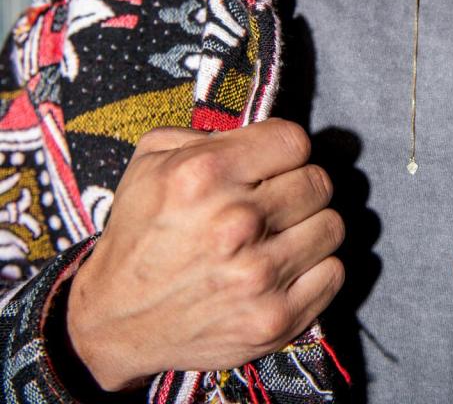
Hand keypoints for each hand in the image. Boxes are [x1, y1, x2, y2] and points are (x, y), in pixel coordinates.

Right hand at [66, 119, 344, 390]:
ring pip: (332, 226)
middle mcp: (236, 222)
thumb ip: (208, 134)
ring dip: (310, 228)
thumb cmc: (140, 235)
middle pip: (319, 182)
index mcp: (205, 175)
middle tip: (275, 203)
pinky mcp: (276, 318)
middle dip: (299, 187)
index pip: (295, 141)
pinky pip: (334, 272)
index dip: (285, 151)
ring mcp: (259, 275)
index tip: (273, 165)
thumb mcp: (151, 163)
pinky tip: (285, 269)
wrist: (116, 321)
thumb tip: (260, 135)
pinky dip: (315, 269)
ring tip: (280, 236)